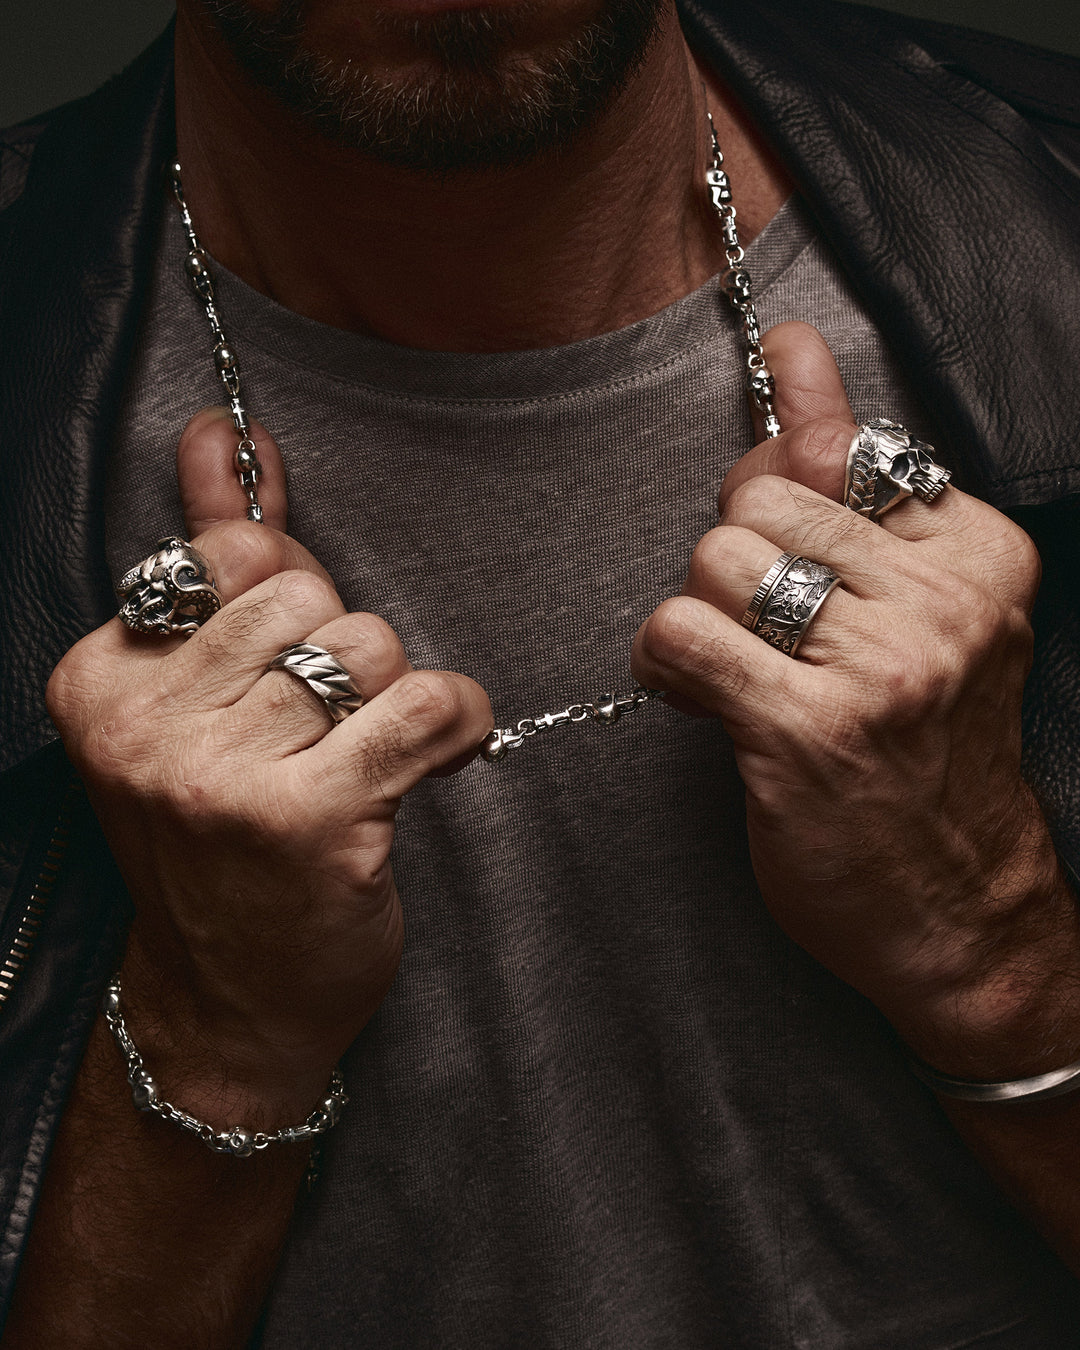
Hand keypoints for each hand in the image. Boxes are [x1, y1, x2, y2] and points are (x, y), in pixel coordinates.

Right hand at [46, 411, 491, 1122]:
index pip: (240, 552)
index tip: (287, 676)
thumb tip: (226, 431)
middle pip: (313, 593)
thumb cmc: (222, 845)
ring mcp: (220, 774)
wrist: (227, 1007)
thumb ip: (216, 558)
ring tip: (364, 759)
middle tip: (324, 729)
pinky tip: (437, 759)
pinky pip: (425, 705)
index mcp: (103, 675)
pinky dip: (456, 724)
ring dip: (394, 697)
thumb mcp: (197, 697)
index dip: (293, 605)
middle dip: (341, 652)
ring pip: (370, 646)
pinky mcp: (309, 821)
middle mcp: (145, 722)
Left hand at [632, 323, 1077, 1074]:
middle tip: (763, 628)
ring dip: (701, 614)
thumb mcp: (915, 600)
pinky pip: (681, 634)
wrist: (960, 909)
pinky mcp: (807, 731)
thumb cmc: (924, 750)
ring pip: (717, 560)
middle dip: (735, 560)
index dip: (779, 491)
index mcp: (976, 551)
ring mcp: (880, 668)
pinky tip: (695, 695)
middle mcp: (941, 601)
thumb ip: (850, 473)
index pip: (837, 449)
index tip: (783, 534)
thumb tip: (792, 349)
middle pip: (759, 503)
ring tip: (737, 667)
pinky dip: (664, 662)